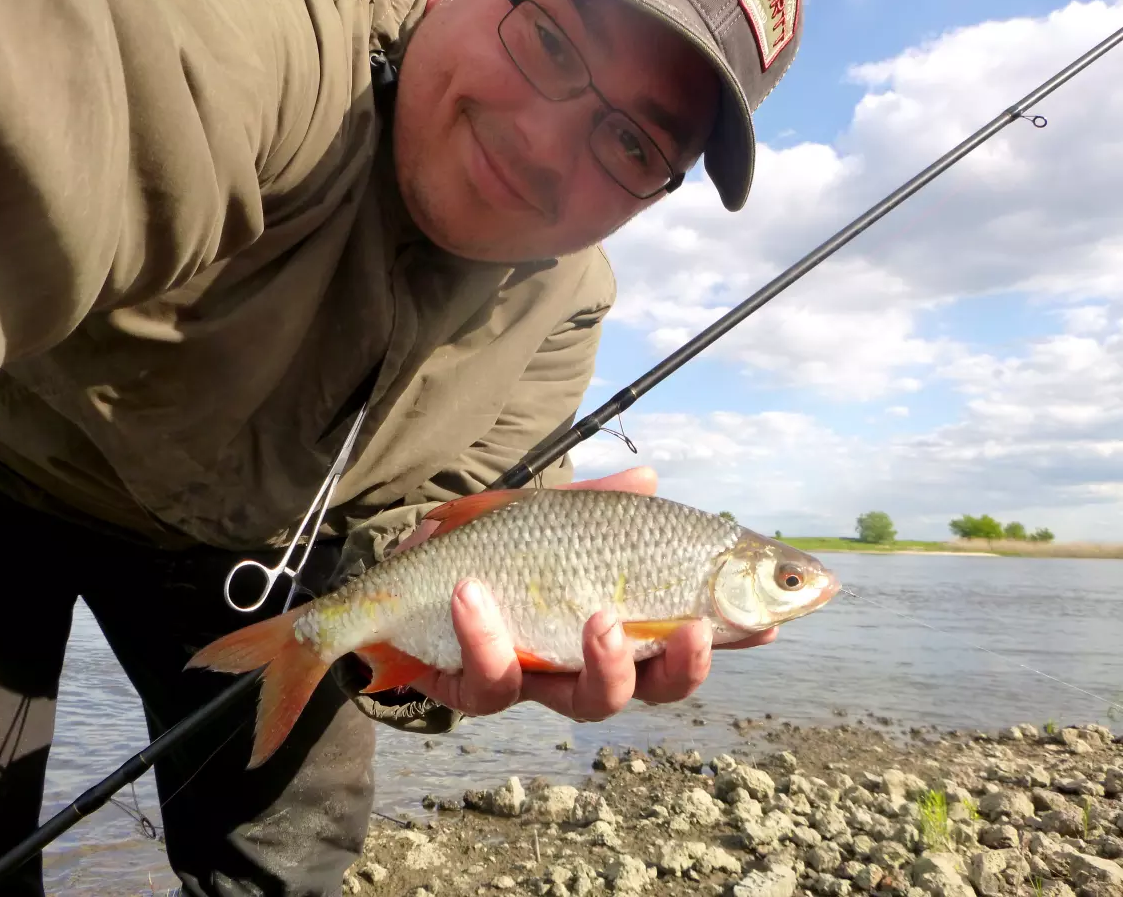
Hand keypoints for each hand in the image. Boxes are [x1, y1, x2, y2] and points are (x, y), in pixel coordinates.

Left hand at [396, 467, 776, 720]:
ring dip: (602, 662)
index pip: (681, 638)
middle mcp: (580, 662)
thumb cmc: (490, 550)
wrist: (404, 580)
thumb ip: (595, 500)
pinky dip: (483, 634)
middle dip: (683, 667)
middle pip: (650, 688)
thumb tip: (650, 479)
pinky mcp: (472, 687)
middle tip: (695, 631)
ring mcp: (532, 680)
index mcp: (611, 622)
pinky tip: (472, 593)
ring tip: (597, 617)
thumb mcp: (546, 515)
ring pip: (585, 701)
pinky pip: (487, 679)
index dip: (729, 638)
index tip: (776, 624)